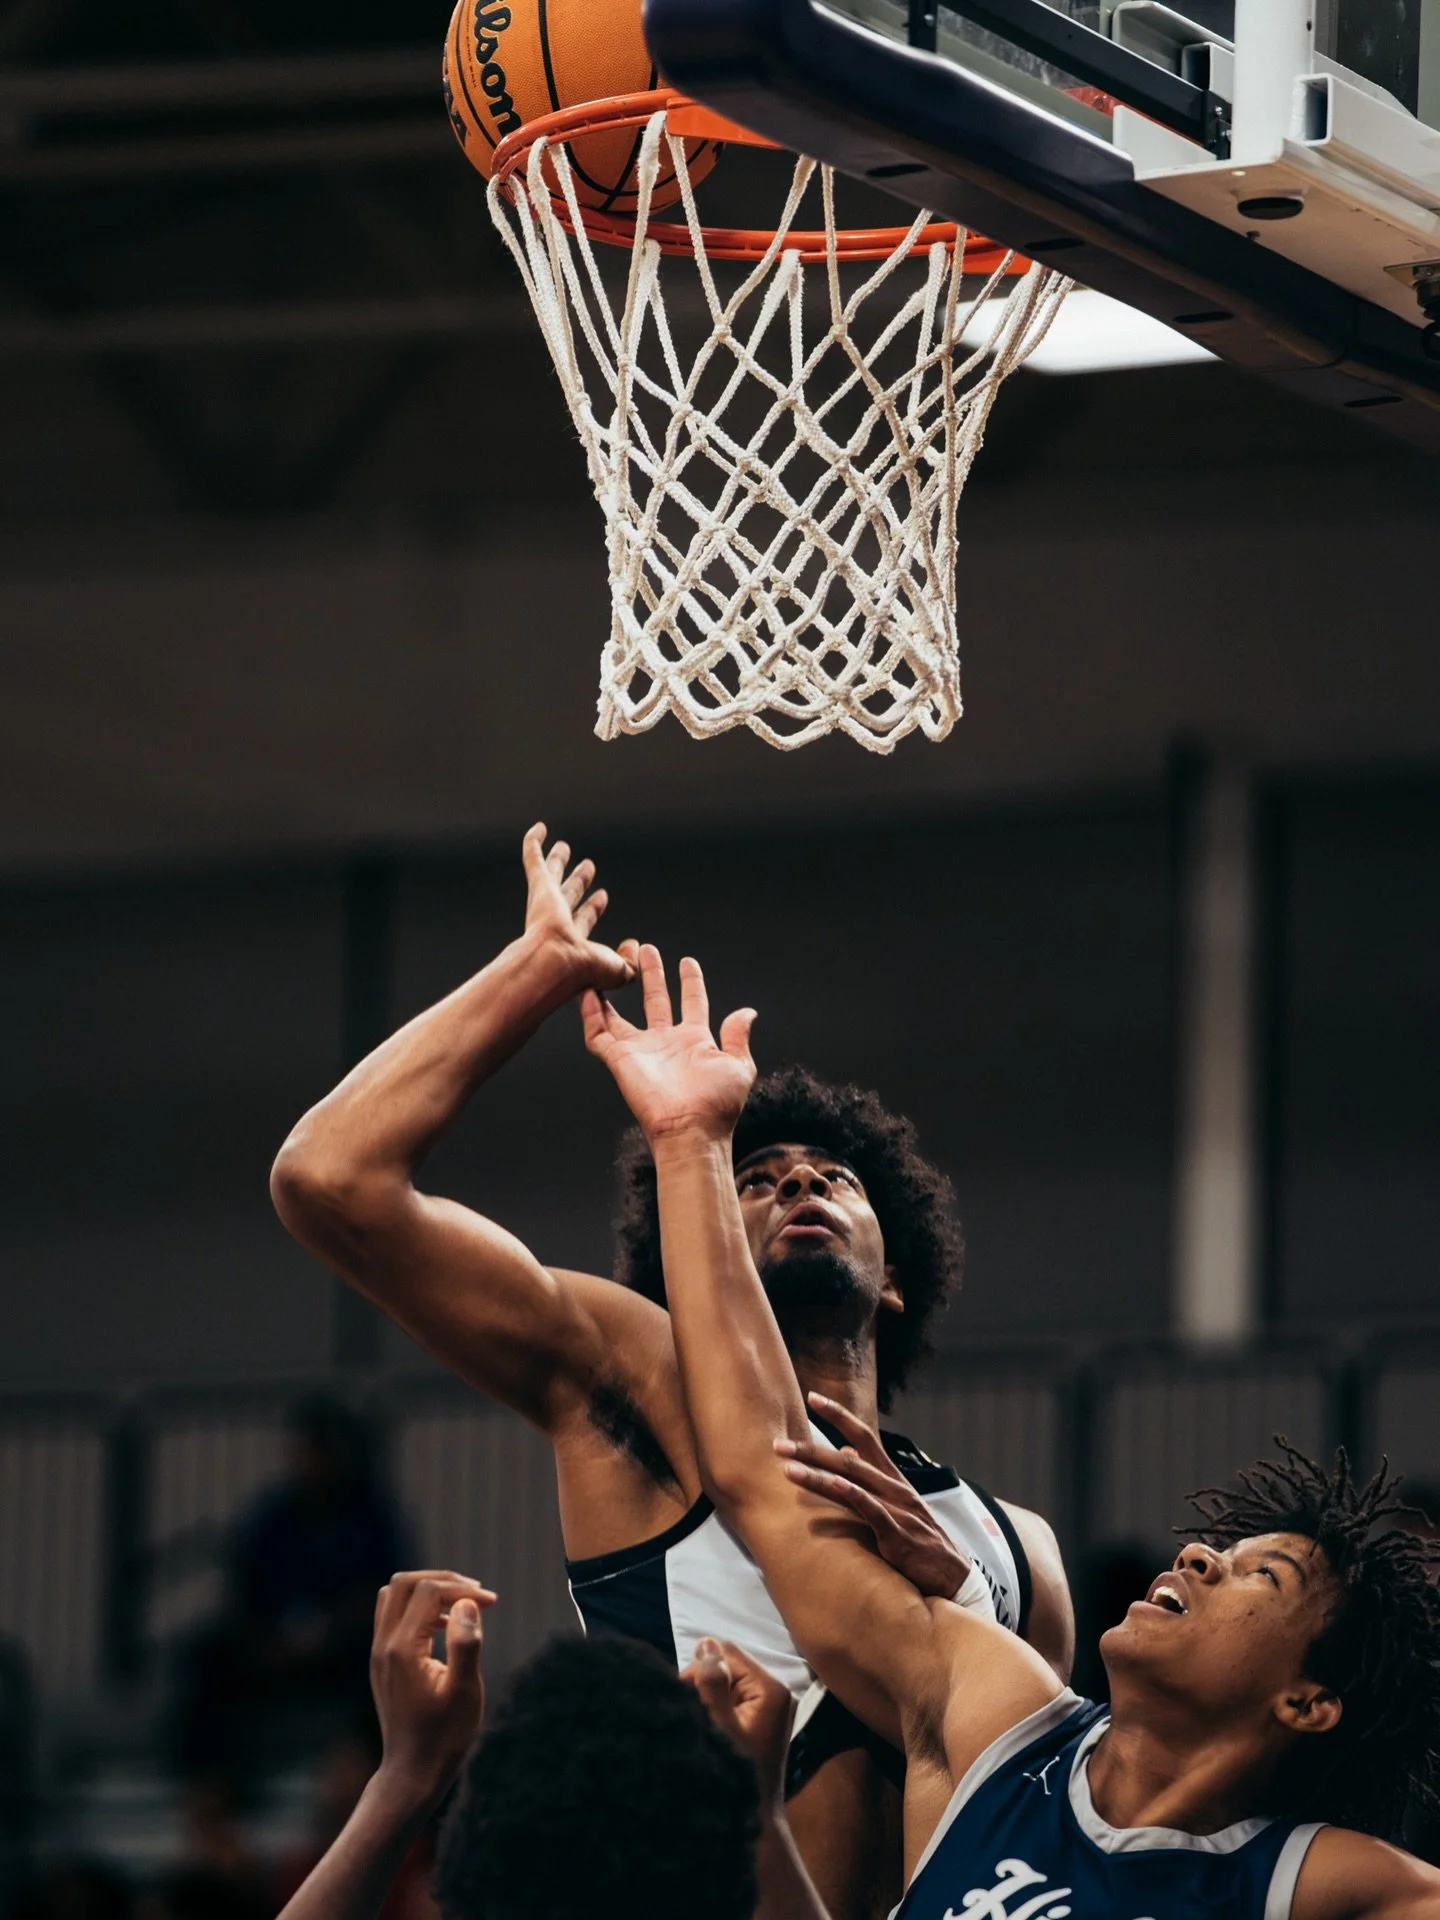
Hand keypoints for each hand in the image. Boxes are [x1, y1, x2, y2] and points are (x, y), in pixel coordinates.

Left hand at [369, 1570, 496, 1811]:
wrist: (412, 1774)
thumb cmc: (443, 1738)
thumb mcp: (464, 1693)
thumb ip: (466, 1645)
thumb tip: (468, 1604)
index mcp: (402, 1650)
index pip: (428, 1591)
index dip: (462, 1589)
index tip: (492, 1603)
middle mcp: (383, 1645)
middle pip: (404, 1583)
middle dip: (443, 1580)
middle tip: (476, 1594)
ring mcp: (379, 1653)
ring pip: (394, 1595)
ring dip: (428, 1590)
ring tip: (462, 1604)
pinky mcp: (382, 1661)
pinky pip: (393, 1615)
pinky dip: (419, 1607)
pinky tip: (447, 1627)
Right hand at [521, 823, 635, 993]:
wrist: (554, 963)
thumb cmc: (582, 971)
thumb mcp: (616, 970)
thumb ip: (628, 961)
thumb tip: (632, 944)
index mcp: (572, 941)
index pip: (584, 919)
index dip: (593, 908)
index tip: (602, 897)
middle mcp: (556, 921)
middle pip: (568, 895)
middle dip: (578, 881)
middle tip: (588, 867)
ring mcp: (545, 902)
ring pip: (551, 875)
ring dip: (558, 861)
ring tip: (563, 846)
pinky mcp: (538, 887)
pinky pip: (534, 858)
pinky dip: (534, 843)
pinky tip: (540, 829)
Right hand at [581, 947, 755, 1144]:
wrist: (690, 1130)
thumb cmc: (717, 1105)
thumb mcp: (738, 1066)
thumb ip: (738, 1037)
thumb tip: (748, 1013)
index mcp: (695, 1041)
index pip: (692, 1002)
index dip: (690, 982)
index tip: (688, 962)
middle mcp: (666, 1042)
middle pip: (656, 1000)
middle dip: (652, 974)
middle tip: (645, 949)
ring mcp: (641, 1050)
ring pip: (622, 1015)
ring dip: (616, 990)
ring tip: (610, 964)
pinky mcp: (620, 1060)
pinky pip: (599, 1033)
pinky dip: (591, 1014)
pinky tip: (587, 993)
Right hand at [684, 1637, 795, 1811]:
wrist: (755, 1819)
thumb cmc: (737, 1775)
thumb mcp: (721, 1727)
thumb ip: (714, 1685)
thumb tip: (706, 1642)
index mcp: (771, 1688)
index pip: (728, 1654)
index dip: (703, 1670)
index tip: (688, 1700)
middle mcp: (775, 1691)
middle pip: (729, 1665)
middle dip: (705, 1684)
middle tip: (694, 1716)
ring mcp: (770, 1705)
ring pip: (728, 1682)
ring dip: (709, 1697)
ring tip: (701, 1724)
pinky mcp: (762, 1718)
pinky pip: (734, 1697)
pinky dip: (718, 1708)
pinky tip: (711, 1728)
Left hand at [776, 1394, 972, 1599]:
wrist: (951, 1574)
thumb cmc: (917, 1538)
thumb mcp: (894, 1504)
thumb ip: (868, 1480)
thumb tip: (843, 1453)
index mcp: (891, 1476)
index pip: (864, 1436)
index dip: (839, 1415)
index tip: (813, 1397)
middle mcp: (893, 1485)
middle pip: (848, 1458)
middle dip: (810, 1449)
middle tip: (777, 1444)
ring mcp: (896, 1507)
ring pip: (853, 1481)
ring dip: (817, 1473)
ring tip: (787, 1468)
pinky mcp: (897, 1532)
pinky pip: (871, 1509)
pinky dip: (851, 1495)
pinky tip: (833, 1485)